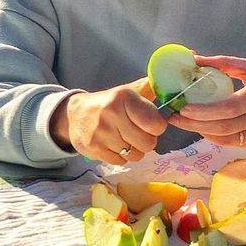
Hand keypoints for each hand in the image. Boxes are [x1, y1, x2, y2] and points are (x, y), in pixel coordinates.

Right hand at [50, 79, 167, 164]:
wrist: (75, 114)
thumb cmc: (109, 103)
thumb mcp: (128, 91)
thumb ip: (150, 88)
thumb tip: (170, 83)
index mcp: (124, 98)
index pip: (156, 124)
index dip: (156, 127)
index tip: (149, 123)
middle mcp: (112, 113)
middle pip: (147, 144)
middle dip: (146, 141)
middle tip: (136, 133)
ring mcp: (101, 132)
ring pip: (135, 155)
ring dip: (133, 150)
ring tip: (124, 139)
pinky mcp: (93, 148)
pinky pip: (121, 161)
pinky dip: (120, 156)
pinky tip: (113, 145)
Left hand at [167, 55, 245, 148]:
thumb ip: (225, 63)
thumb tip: (194, 58)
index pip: (230, 107)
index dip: (204, 111)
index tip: (183, 108)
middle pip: (224, 127)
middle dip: (194, 124)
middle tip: (174, 116)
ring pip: (226, 139)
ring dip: (201, 131)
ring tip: (183, 121)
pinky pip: (234, 143)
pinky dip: (215, 136)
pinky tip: (203, 127)